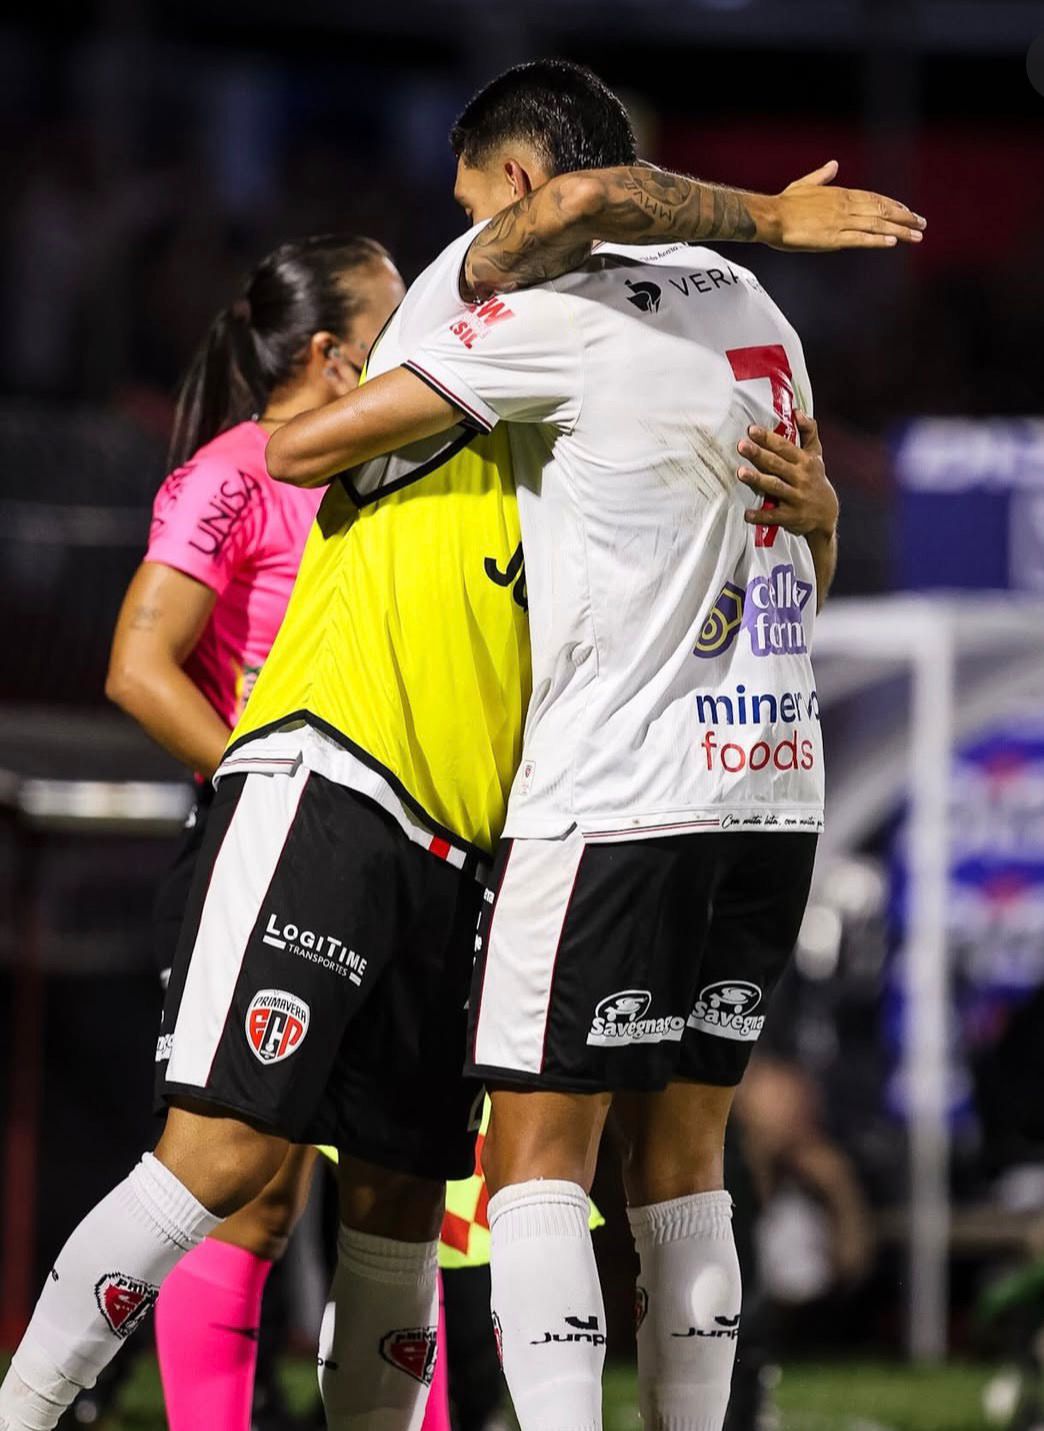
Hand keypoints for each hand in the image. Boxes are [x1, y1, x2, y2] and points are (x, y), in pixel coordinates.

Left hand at [737, 412, 838, 537]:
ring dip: (758, 480)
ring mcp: (797, 497)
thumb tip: (797, 411)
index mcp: (805, 461)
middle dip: (759, 454)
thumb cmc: (815, 479)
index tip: (751, 430)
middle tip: (741, 446)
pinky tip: (746, 514)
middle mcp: (802, 477)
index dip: (768, 438)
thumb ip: (808, 432)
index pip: (784, 446)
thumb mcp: (815, 455)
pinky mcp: (792, 516)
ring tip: (741, 473)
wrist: (827, 514)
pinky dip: (761, 516)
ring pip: (775, 486)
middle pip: (777, 464)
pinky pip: (774, 516)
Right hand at [768, 160, 924, 250]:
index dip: (893, 204)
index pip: (874, 198)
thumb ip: (823, 175)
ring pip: (877, 225)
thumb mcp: (806, 184)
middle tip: (922, 224)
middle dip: (905, 217)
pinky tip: (893, 242)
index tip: (907, 211)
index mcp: (840, 194)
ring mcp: (841, 223)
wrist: (771, 216)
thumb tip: (834, 164)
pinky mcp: (833, 239)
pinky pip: (861, 239)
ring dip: (900, 230)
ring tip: (916, 236)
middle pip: (882, 211)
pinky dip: (878, 240)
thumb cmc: (785, 203)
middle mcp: (845, 207)